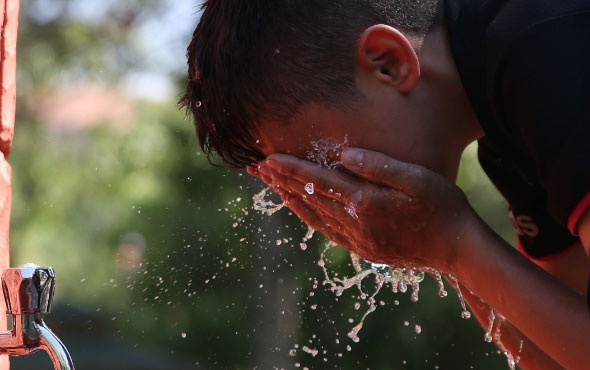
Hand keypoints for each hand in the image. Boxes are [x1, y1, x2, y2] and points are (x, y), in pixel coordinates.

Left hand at [251, 148, 475, 271]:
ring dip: (291, 199)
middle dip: (282, 182)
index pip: (320, 182)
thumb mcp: (417, 179)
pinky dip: (309, 217)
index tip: (268, 158)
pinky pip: (327, 231)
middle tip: (258, 168)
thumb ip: (380, 166)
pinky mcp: (364, 250)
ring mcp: (358, 240)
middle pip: (310, 199)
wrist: (457, 249)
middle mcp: (356, 224)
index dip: (292, 169)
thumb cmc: (443, 207)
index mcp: (367, 203)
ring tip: (272, 185)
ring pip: (314, 216)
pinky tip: (300, 209)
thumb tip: (343, 154)